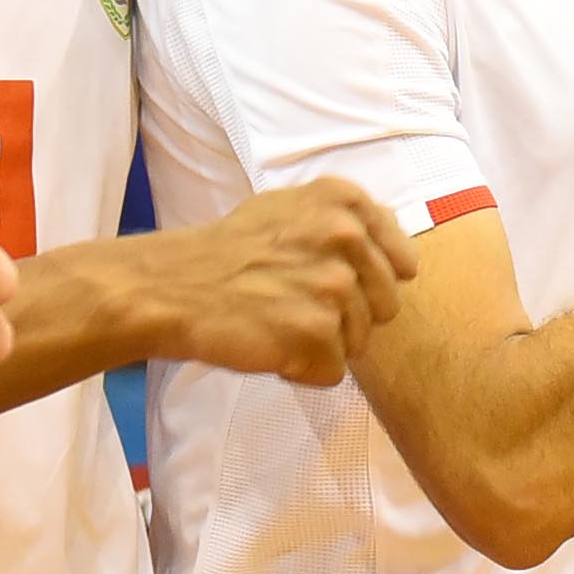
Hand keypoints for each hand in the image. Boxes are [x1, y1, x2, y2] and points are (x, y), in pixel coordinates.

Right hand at [156, 182, 415, 386]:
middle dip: (347, 317)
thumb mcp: (290, 208)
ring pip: (359, 342)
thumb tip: (397, 241)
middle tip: (294, 305)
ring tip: (276, 322)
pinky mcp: (315, 333)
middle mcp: (346, 237)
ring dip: (321, 344)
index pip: (402, 261)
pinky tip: (269, 345)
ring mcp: (333, 286)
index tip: (330, 284)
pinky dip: (302, 371)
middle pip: (386, 307)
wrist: (171, 286)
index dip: (369, 283)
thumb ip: (348, 221)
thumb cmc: (229, 252)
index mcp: (345, 202)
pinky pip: (333, 371)